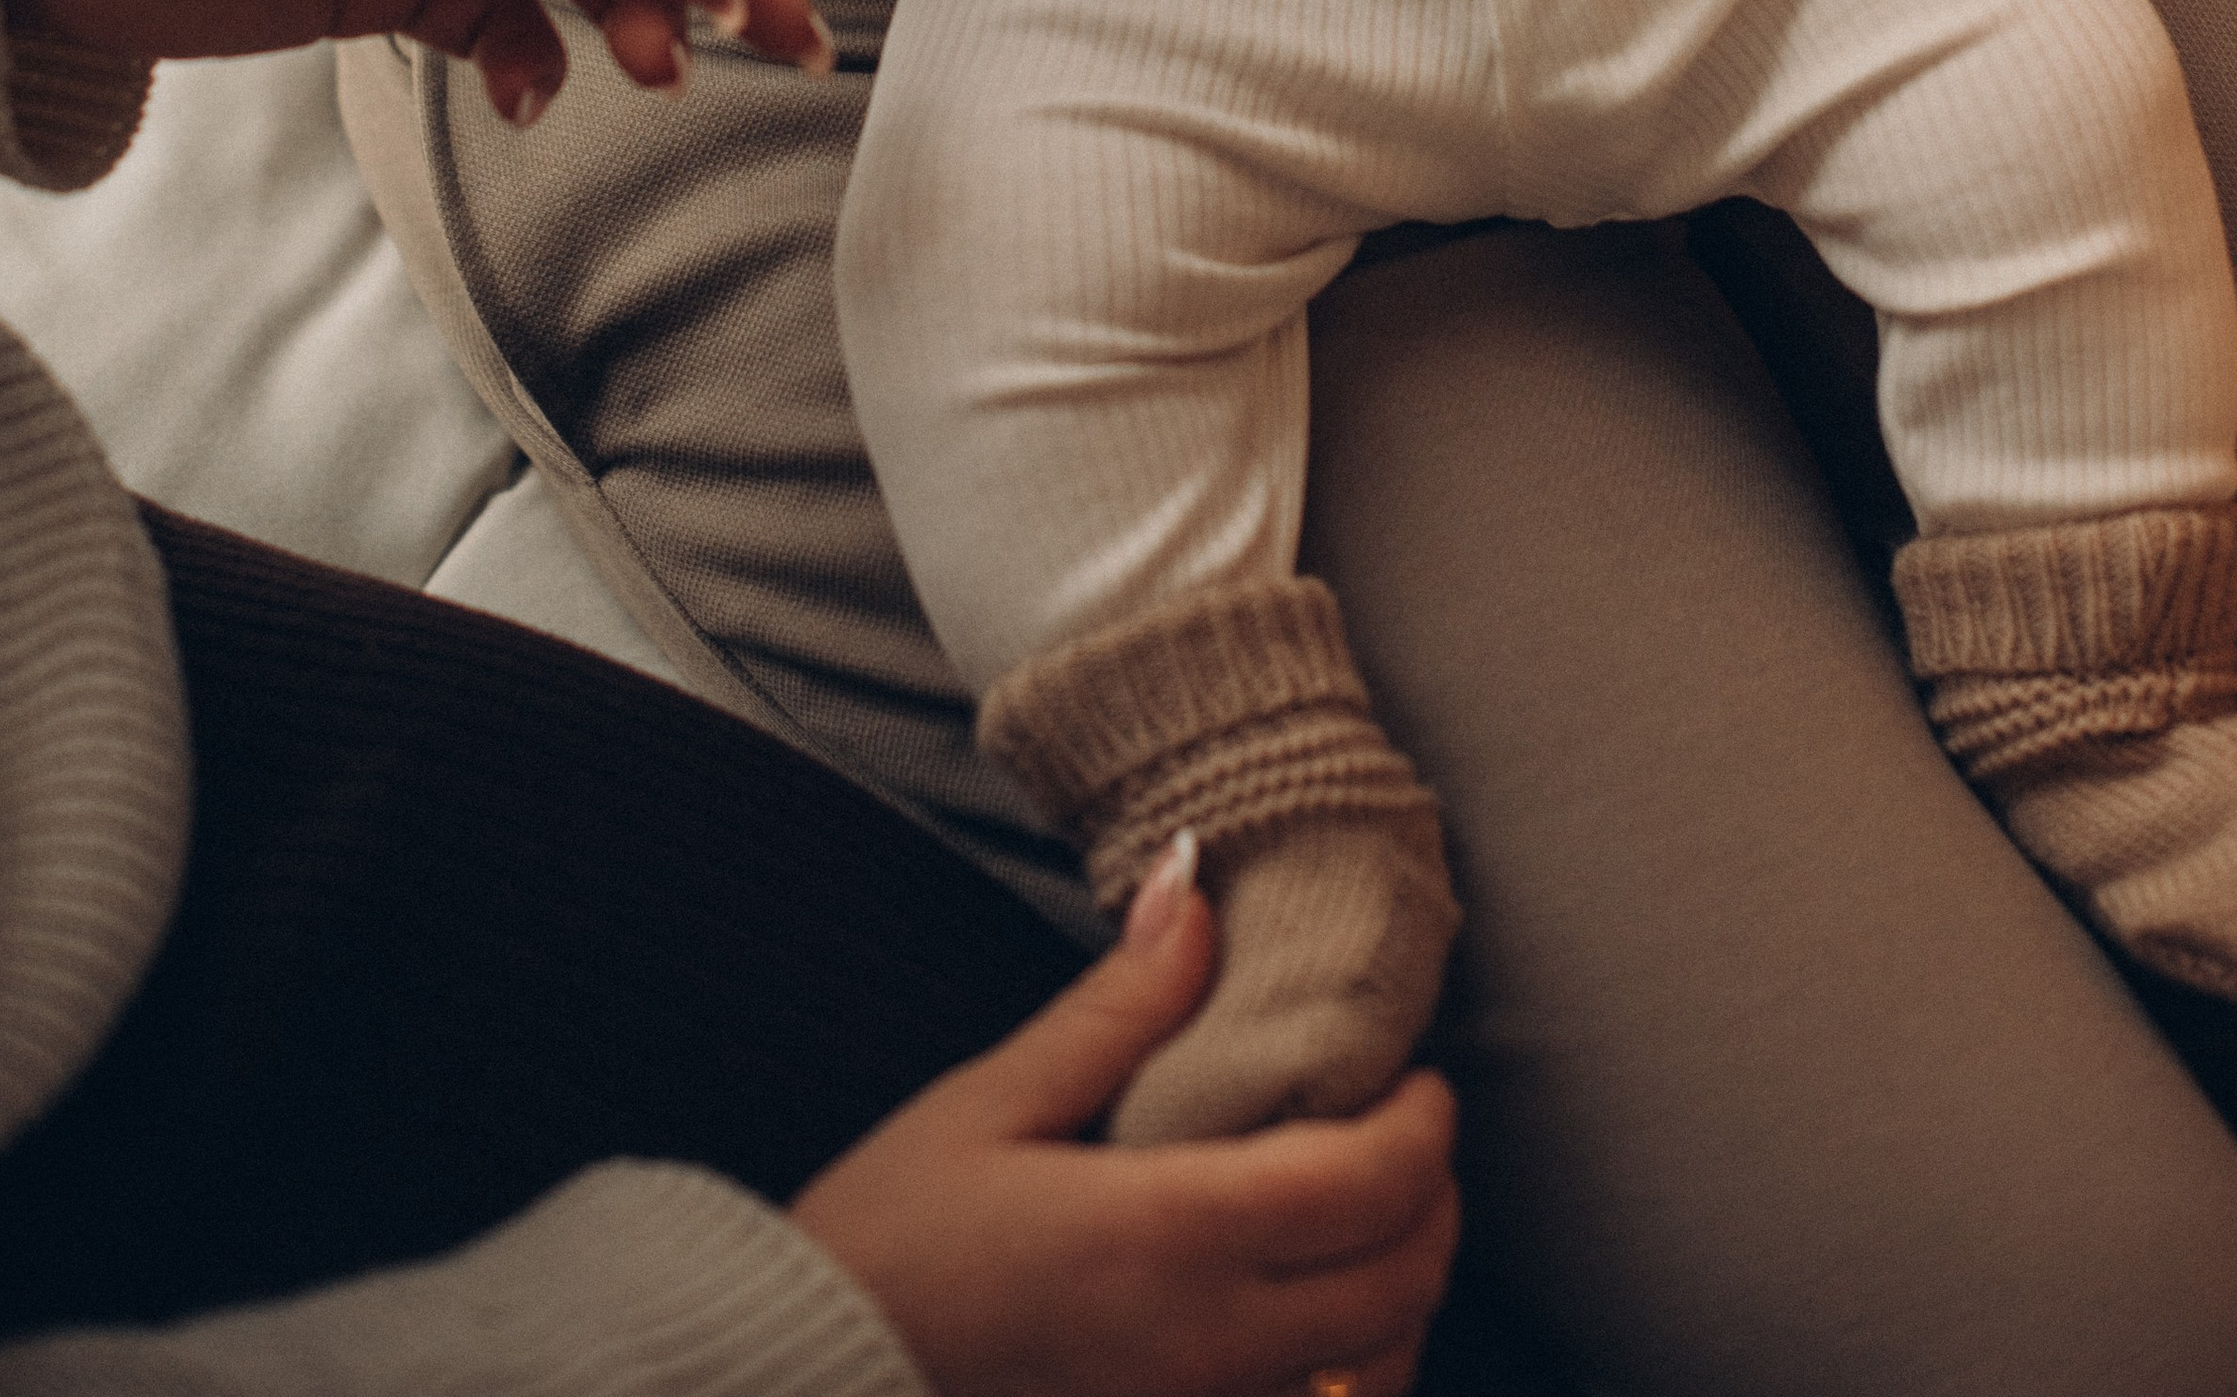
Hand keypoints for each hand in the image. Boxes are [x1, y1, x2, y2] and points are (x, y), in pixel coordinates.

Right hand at [792, 856, 1458, 1396]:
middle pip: (1400, 1287)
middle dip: (1432, 1201)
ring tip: (1366, 1220)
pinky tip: (1310, 1318)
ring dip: (1401, 1295)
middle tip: (1407, 1129)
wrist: (803, 1378)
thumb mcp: (993, 1100)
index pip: (1367, 1186)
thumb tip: (1197, 889)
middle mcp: (1207, 1346)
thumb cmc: (888, 1242)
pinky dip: (1350, 1373)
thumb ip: (1117, 1005)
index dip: (1423, 1126)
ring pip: (1375, 1375)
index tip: (1416, 1073)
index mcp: (1166, 1237)